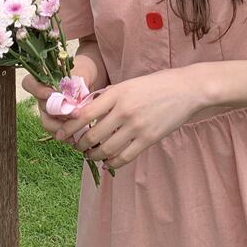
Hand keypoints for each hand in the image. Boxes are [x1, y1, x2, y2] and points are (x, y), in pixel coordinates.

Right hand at [21, 58, 94, 144]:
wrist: (89, 79)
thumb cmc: (82, 71)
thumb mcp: (81, 72)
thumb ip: (75, 83)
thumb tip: (74, 99)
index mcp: (43, 80)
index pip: (29, 84)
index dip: (37, 91)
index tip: (51, 94)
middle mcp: (42, 97)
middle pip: (43, 107)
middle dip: (60, 112)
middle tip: (76, 114)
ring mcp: (47, 110)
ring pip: (47, 123)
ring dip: (62, 127)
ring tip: (78, 128)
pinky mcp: (56, 122)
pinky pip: (57, 132)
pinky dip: (67, 135)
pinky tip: (78, 137)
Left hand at [52, 67, 202, 169]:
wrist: (186, 89)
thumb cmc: (156, 83)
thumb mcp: (129, 84)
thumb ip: (109, 97)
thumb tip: (87, 110)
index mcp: (117, 93)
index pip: (85, 114)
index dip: (69, 127)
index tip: (60, 134)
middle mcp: (124, 111)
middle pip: (93, 135)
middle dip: (80, 144)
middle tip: (76, 146)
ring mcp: (137, 127)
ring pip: (106, 149)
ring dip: (94, 155)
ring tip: (90, 155)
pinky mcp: (149, 139)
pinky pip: (125, 157)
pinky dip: (112, 163)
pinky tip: (107, 163)